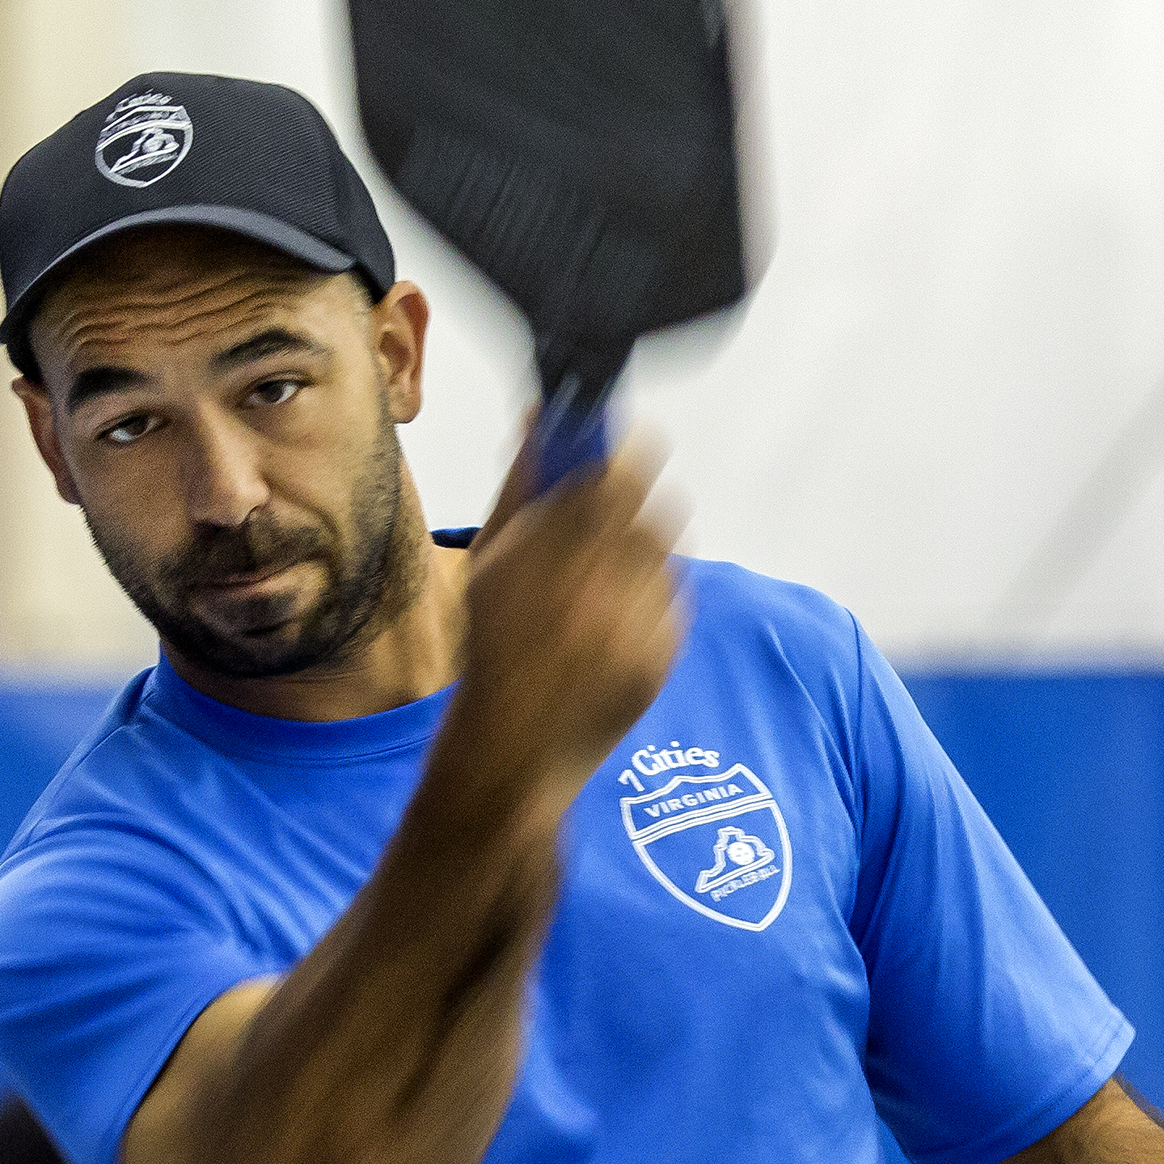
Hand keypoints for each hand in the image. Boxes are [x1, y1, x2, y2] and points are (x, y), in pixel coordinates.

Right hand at [448, 422, 684, 805]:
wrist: (514, 750)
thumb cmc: (494, 647)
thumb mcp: (491, 559)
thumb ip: (524, 484)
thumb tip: (544, 413)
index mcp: (550, 559)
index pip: (616, 474)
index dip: (622, 451)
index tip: (615, 445)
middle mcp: (600, 593)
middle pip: (655, 508)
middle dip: (636, 500)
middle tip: (610, 510)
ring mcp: (637, 631)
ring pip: (668, 552)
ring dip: (644, 546)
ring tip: (604, 569)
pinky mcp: (662, 658)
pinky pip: (672, 597)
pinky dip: (649, 592)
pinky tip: (612, 613)